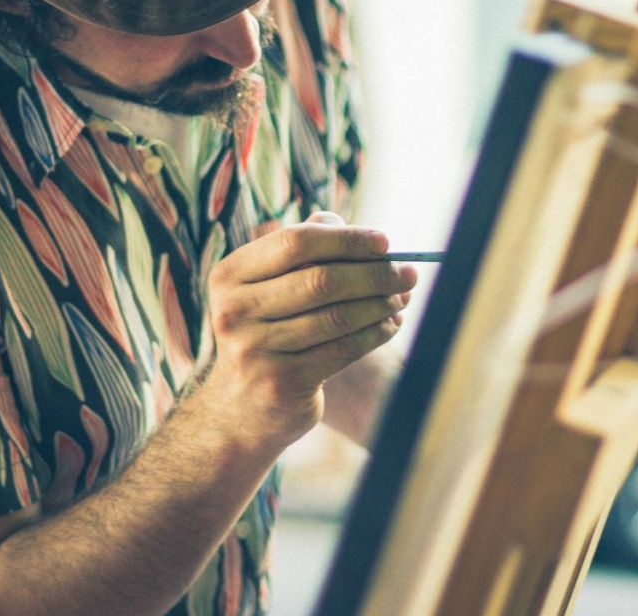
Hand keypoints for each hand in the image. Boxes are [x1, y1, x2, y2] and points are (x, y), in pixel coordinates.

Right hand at [206, 212, 416, 444]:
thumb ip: (300, 251)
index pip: (295, 242)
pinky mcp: (282, 383)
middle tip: (408, 273)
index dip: (346, 240)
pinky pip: (343, 349)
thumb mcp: (268, 289)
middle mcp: (235, 310)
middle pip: (322, 279)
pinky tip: (390, 324)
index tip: (385, 242)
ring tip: (402, 298)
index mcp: (230, 275)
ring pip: (338, 316)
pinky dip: (375, 333)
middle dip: (374, 273)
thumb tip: (348, 226)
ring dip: (380, 304)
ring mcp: (255, 349)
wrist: (239, 410)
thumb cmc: (266, 333)